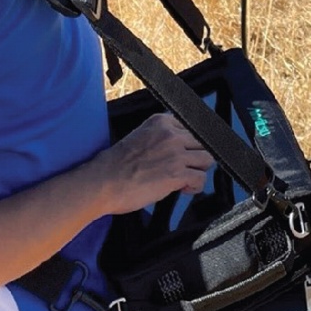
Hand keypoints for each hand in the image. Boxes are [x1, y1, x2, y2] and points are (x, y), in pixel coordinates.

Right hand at [87, 114, 213, 214]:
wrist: (103, 182)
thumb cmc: (115, 165)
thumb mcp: (140, 137)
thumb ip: (161, 138)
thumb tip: (178, 150)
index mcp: (160, 122)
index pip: (191, 127)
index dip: (188, 144)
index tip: (183, 154)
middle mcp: (171, 134)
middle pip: (203, 142)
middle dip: (196, 156)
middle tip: (186, 168)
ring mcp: (176, 153)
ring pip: (207, 159)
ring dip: (198, 171)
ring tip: (185, 179)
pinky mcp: (178, 173)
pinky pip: (201, 179)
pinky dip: (195, 187)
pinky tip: (183, 189)